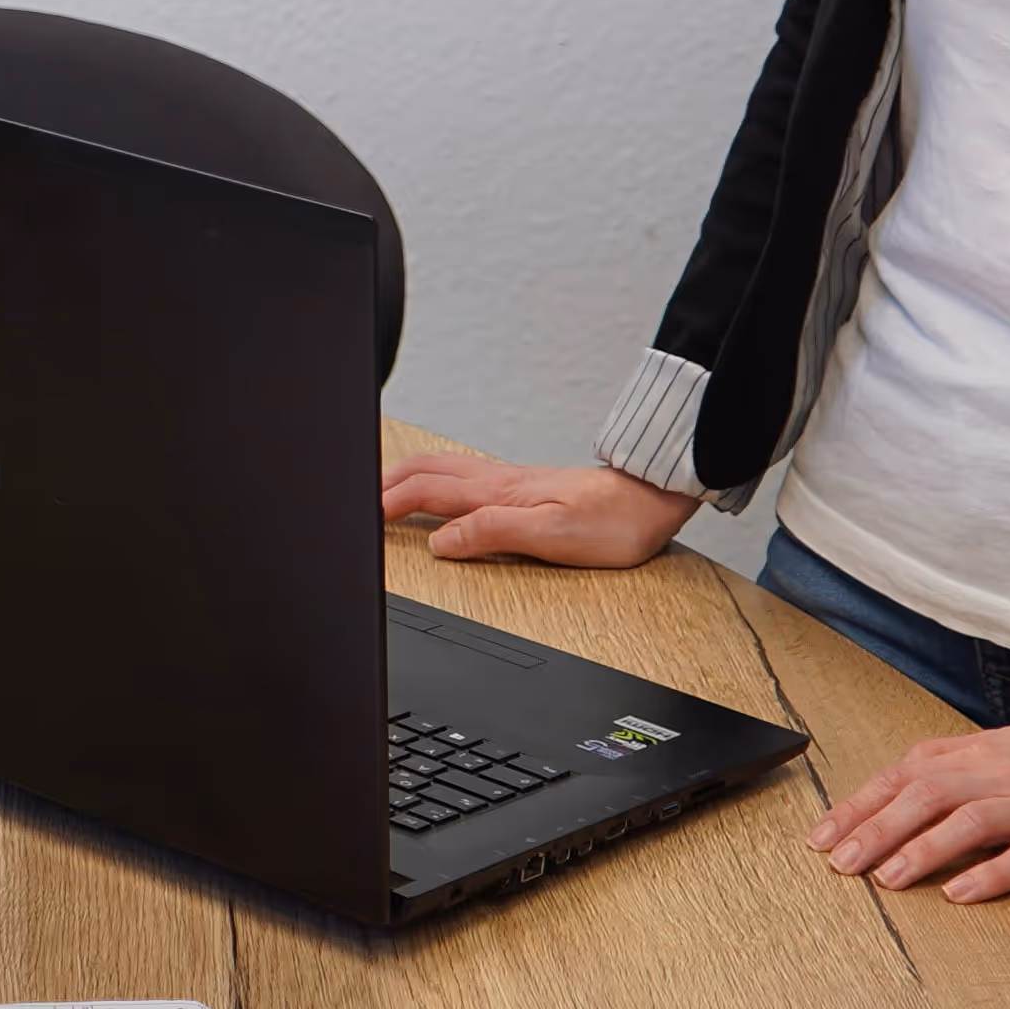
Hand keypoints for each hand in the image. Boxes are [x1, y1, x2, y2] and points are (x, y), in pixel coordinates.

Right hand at [374, 452, 695, 567]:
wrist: (652, 499)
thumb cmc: (613, 522)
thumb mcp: (551, 535)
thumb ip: (492, 532)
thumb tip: (442, 540)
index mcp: (498, 493)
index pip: (426, 490)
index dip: (387, 502)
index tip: (360, 517)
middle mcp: (498, 481)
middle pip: (425, 470)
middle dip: (384, 482)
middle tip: (357, 500)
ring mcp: (510, 481)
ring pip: (442, 468)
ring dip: (406, 477)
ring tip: (382, 491)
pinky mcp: (523, 487)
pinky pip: (462, 475)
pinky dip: (433, 479)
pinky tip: (437, 491)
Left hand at [814, 721, 1009, 897]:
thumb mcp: (1008, 751)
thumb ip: (956, 766)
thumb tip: (896, 790)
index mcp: (984, 751)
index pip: (908, 772)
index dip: (862, 803)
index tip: (822, 836)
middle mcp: (1006, 772)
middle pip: (929, 793)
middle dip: (876, 827)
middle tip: (839, 863)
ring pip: (971, 820)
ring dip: (923, 849)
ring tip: (886, 878)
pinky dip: (991, 874)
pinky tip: (959, 894)